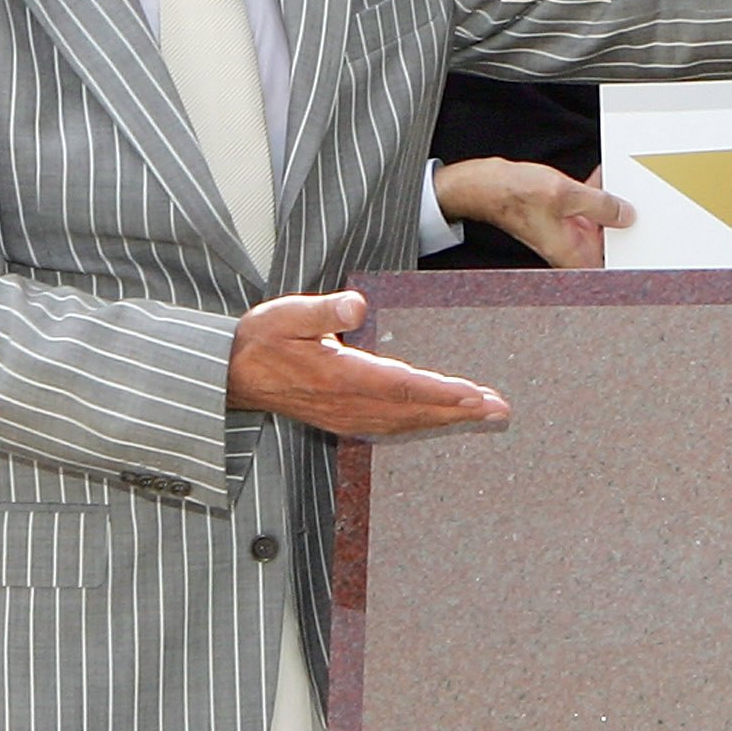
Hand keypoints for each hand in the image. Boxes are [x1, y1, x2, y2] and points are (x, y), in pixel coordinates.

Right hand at [226, 291, 510, 436]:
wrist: (232, 375)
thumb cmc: (261, 340)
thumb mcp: (285, 314)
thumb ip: (322, 310)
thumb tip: (357, 304)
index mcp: (337, 376)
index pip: (399, 385)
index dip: (439, 391)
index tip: (473, 394)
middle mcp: (346, 403)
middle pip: (413, 410)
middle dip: (459, 410)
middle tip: (499, 409)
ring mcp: (345, 417)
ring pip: (406, 422)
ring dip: (446, 419)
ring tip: (484, 414)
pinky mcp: (343, 420)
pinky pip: (391, 427)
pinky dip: (422, 424)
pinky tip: (442, 420)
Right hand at [433, 157, 634, 267]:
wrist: (480, 186)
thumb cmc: (512, 195)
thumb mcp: (565, 194)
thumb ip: (599, 205)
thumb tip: (626, 214)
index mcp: (573, 255)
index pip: (612, 267)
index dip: (633, 258)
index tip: (652, 245)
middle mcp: (571, 249)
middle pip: (611, 243)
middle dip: (627, 224)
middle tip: (647, 207)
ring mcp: (566, 233)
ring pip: (600, 223)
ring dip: (612, 204)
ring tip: (627, 186)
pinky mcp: (560, 217)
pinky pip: (587, 208)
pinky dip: (595, 194)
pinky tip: (603, 177)